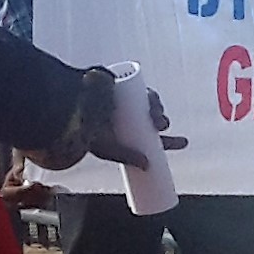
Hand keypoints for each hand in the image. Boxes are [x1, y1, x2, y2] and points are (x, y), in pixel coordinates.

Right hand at [66, 74, 183, 170]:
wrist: (69, 106)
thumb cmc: (82, 130)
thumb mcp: (106, 148)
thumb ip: (126, 156)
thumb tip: (148, 166)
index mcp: (127, 134)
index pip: (153, 139)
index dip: (169, 141)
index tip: (184, 142)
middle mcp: (129, 117)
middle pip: (154, 120)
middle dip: (162, 122)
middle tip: (162, 126)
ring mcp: (127, 101)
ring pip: (151, 105)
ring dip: (158, 110)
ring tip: (155, 117)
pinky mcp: (123, 87)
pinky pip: (143, 90)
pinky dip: (150, 96)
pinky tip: (151, 100)